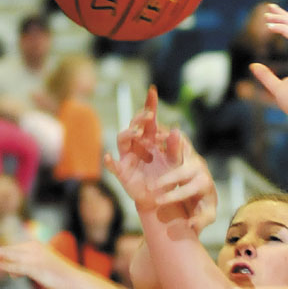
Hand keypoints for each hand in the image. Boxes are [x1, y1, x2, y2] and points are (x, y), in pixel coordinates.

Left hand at [0, 241, 79, 288]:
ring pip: (9, 255)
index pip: (9, 249)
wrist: (75, 280)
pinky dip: (4, 266)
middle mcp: (34, 249)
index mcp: (34, 246)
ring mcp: (35, 257)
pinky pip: (16, 266)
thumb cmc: (58, 275)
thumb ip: (24, 268)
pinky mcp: (36, 267)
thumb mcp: (39, 268)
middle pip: (6, 250)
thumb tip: (12, 273)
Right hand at [105, 87, 179, 210]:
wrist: (162, 197)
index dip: (150, 105)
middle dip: (139, 118)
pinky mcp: (122, 172)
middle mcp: (137, 145)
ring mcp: (128, 157)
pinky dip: (110, 161)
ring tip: (138, 132)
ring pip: (122, 139)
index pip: (149, 119)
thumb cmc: (168, 176)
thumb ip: (176, 148)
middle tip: (150, 115)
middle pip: (134, 125)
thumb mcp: (176, 162)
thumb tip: (177, 130)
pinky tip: (110, 157)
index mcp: (150, 139)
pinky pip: (113, 165)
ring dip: (129, 134)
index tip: (153, 90)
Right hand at [152, 129, 217, 232]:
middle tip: (151, 188)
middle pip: (182, 169)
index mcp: (204, 183)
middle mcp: (199, 167)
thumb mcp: (207, 215)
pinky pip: (176, 140)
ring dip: (166, 147)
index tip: (158, 203)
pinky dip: (164, 136)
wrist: (205, 189)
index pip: (189, 189)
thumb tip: (190, 225)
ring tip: (152, 151)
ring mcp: (191, 155)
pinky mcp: (185, 148)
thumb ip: (201, 221)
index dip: (173, 196)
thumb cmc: (204, 204)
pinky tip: (148, 137)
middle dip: (167, 178)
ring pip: (181, 147)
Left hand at [251, 4, 287, 122]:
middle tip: (269, 7)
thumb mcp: (276, 87)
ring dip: (283, 19)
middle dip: (284, 15)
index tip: (271, 18)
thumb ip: (266, 76)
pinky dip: (283, 29)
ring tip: (267, 14)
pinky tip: (270, 26)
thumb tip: (253, 66)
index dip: (286, 23)